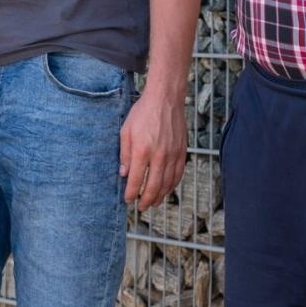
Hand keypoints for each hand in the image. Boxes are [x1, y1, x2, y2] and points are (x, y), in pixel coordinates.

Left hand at [119, 85, 186, 209]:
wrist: (165, 99)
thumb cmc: (143, 113)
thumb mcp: (126, 131)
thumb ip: (125, 154)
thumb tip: (123, 174)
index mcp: (142, 150)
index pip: (136, 180)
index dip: (131, 193)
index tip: (128, 199)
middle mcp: (159, 155)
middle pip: (154, 186)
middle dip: (146, 200)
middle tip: (140, 207)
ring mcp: (172, 154)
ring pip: (168, 183)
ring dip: (160, 196)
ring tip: (153, 203)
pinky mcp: (181, 151)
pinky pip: (178, 174)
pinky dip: (172, 185)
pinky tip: (166, 190)